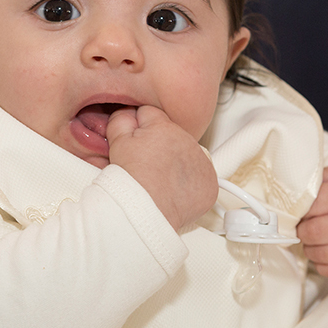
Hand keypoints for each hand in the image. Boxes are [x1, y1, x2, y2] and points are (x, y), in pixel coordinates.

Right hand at [106, 106, 217, 230]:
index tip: (136, 145)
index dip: (140, 130)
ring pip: (188, 157)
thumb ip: (121, 120)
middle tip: (145, 167)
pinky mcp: (210, 184)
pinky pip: (201, 178)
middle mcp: (188, 141)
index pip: (152, 116)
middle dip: (160, 148)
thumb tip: (128, 114)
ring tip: (159, 182)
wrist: (147, 213)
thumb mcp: (117, 144)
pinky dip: (191, 185)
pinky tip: (174, 192)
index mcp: (164, 128)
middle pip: (172, 137)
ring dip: (177, 165)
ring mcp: (202, 163)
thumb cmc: (131, 183)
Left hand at [296, 165, 327, 278]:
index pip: (311, 207)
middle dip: (301, 232)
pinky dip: (321, 264)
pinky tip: (321, 250)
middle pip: (315, 233)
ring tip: (311, 238)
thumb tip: (282, 199)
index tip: (294, 212)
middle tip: (301, 227)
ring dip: (309, 249)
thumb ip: (310, 184)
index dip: (296, 211)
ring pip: (322, 255)